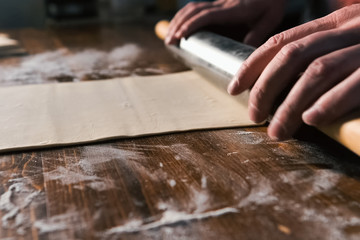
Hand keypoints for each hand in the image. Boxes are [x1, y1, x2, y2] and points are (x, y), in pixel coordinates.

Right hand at [165, 0, 285, 46]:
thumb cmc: (272, 2)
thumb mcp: (270, 18)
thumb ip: (257, 34)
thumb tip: (244, 51)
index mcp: (233, 10)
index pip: (207, 15)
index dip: (192, 25)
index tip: (180, 36)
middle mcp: (222, 5)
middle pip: (194, 11)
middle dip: (179, 25)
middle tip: (169, 41)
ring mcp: (219, 3)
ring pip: (193, 8)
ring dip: (178, 20)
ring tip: (169, 35)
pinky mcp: (218, 5)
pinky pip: (197, 7)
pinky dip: (184, 16)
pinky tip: (179, 24)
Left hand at [228, 4, 359, 139]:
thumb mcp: (351, 39)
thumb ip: (322, 52)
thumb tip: (283, 81)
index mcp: (335, 21)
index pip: (280, 41)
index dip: (252, 65)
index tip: (235, 88)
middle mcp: (350, 28)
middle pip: (291, 57)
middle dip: (265, 89)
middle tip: (253, 116)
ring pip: (316, 72)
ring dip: (289, 105)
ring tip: (276, 132)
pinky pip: (355, 83)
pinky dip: (330, 102)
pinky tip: (312, 119)